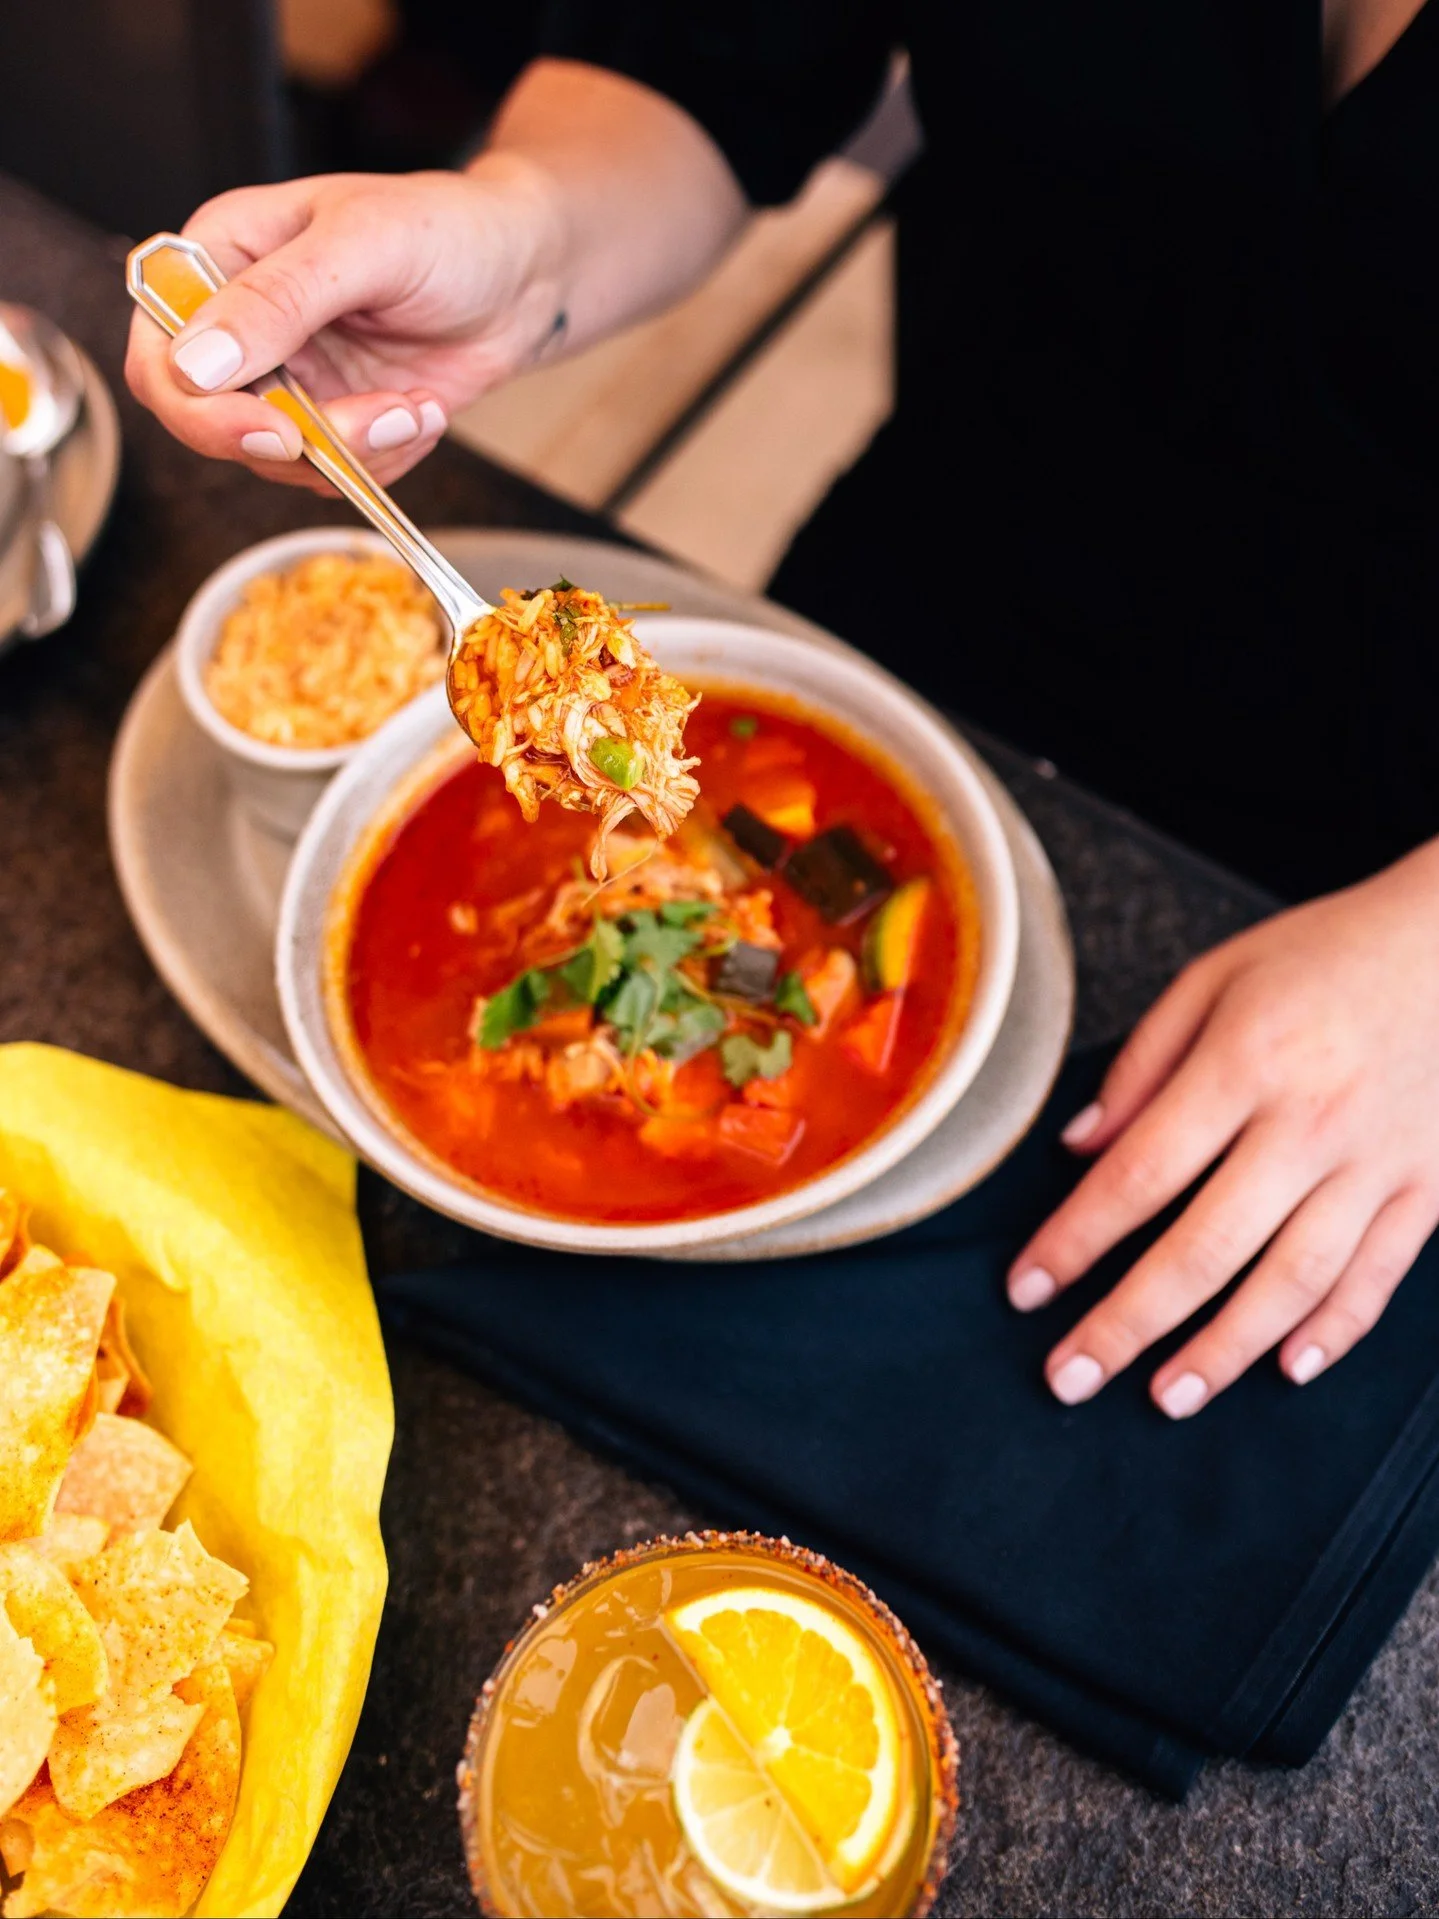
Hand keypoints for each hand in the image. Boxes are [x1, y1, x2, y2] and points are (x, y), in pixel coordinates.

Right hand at [124, 160, 565, 492]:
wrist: (523, 276)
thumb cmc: (446, 230)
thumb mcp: (363, 245)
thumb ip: (278, 302)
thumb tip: (198, 364)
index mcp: (222, 256)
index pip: (161, 351)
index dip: (198, 406)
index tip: (272, 430)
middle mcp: (241, 323)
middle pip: (207, 422)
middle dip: (293, 442)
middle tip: (368, 430)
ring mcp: (287, 377)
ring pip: (277, 461)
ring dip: (354, 451)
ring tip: (414, 408)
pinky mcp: (332, 419)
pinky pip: (332, 472)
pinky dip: (383, 459)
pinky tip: (421, 413)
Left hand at [1008, 840, 1438, 1415]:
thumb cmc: (1325, 955)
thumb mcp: (1215, 977)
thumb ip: (1143, 1064)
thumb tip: (1079, 1148)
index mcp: (1246, 1061)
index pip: (1141, 1173)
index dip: (1075, 1240)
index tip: (1026, 1288)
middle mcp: (1311, 1123)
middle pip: (1206, 1247)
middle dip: (1129, 1323)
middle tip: (1071, 1375)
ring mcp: (1376, 1163)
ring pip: (1292, 1282)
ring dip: (1223, 1350)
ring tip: (1166, 1398)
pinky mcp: (1427, 1188)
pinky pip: (1378, 1277)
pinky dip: (1334, 1331)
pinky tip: (1287, 1369)